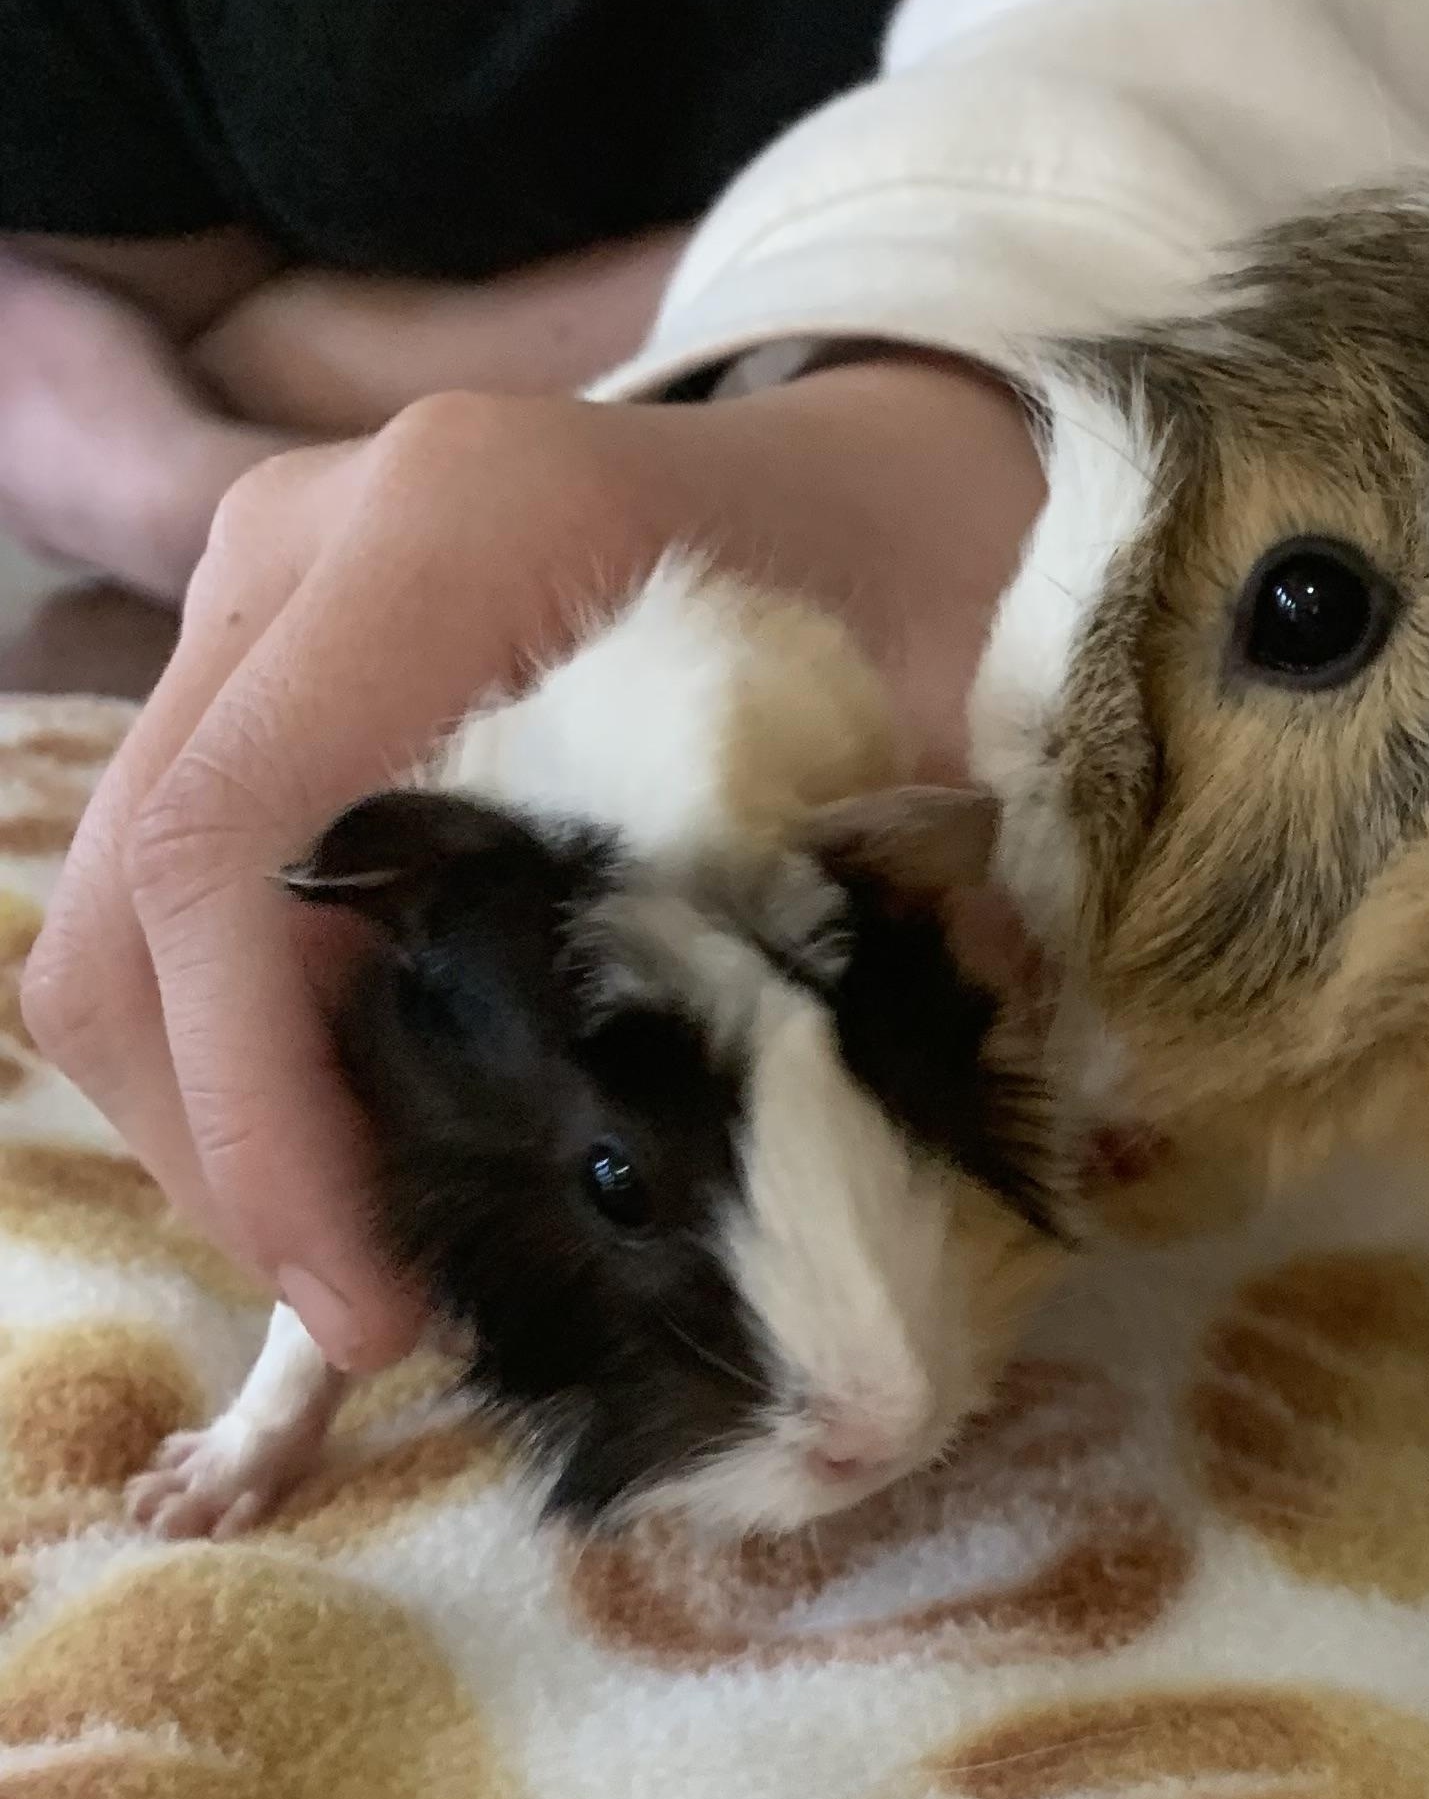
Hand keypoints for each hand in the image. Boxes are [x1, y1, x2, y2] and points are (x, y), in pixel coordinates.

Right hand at [23, 361, 1047, 1368]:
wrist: (884, 483)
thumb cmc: (925, 592)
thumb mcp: (913, 735)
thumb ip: (812, 903)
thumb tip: (739, 1173)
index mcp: (454, 531)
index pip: (234, 846)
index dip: (259, 1107)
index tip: (365, 1297)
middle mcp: (308, 546)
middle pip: (138, 894)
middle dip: (224, 1146)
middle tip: (371, 1314)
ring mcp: (272, 601)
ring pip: (132, 905)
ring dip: (221, 1112)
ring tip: (373, 1261)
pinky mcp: (283, 673)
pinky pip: (202, 886)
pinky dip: (255, 1044)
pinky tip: (380, 1148)